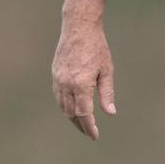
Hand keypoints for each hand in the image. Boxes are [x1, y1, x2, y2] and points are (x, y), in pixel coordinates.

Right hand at [51, 18, 115, 139]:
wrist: (78, 28)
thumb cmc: (97, 47)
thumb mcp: (107, 70)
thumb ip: (106, 93)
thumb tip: (110, 113)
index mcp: (81, 84)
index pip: (83, 113)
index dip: (89, 127)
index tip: (94, 136)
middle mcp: (66, 84)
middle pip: (71, 113)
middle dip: (80, 125)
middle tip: (90, 133)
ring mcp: (58, 79)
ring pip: (62, 106)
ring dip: (71, 117)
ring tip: (82, 123)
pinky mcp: (54, 74)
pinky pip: (58, 96)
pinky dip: (65, 105)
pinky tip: (72, 107)